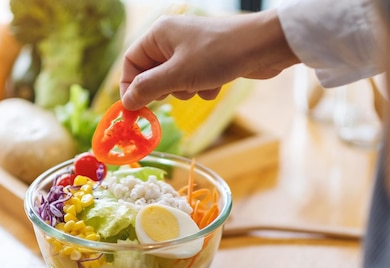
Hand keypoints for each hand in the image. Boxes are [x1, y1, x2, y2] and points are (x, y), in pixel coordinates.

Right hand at [120, 8, 298, 109]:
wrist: (263, 47)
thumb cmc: (218, 55)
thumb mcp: (178, 75)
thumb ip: (148, 88)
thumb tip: (126, 102)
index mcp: (158, 35)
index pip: (131, 63)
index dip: (129, 87)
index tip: (133, 110)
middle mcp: (171, 39)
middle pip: (152, 74)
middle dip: (164, 89)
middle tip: (177, 92)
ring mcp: (190, 50)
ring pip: (173, 81)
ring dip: (185, 91)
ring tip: (201, 84)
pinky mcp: (208, 61)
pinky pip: (193, 81)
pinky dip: (202, 88)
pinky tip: (216, 84)